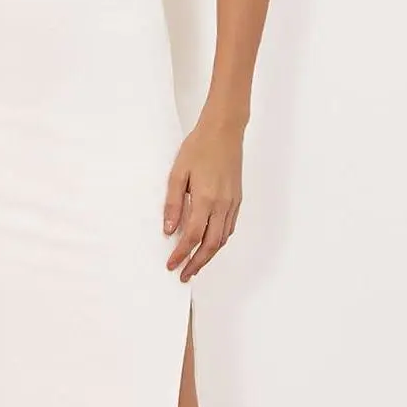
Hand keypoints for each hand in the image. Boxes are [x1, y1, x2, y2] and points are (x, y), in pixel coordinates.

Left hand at [162, 118, 243, 280]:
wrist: (224, 131)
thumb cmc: (199, 147)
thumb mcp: (178, 173)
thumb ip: (173, 203)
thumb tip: (169, 230)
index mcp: (205, 199)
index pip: (193, 236)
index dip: (181, 254)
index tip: (171, 265)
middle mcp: (222, 205)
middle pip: (211, 245)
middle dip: (197, 263)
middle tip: (184, 275)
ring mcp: (232, 203)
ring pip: (222, 239)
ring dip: (209, 255)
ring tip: (195, 264)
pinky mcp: (237, 199)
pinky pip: (229, 227)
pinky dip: (219, 241)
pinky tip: (210, 243)